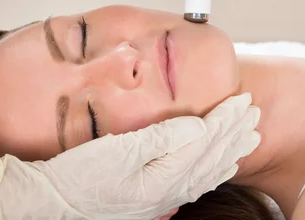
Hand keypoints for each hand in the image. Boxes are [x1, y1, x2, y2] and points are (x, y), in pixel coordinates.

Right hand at [0, 93, 260, 219]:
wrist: (52, 204)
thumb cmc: (80, 177)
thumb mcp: (118, 151)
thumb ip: (161, 138)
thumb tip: (197, 125)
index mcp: (164, 177)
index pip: (207, 142)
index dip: (227, 120)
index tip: (242, 100)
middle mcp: (169, 191)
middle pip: (213, 158)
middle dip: (235, 134)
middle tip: (253, 112)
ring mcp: (162, 197)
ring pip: (207, 172)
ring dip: (229, 150)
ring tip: (246, 135)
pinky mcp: (151, 197)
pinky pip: (194, 183)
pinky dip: (211, 169)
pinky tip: (216, 163)